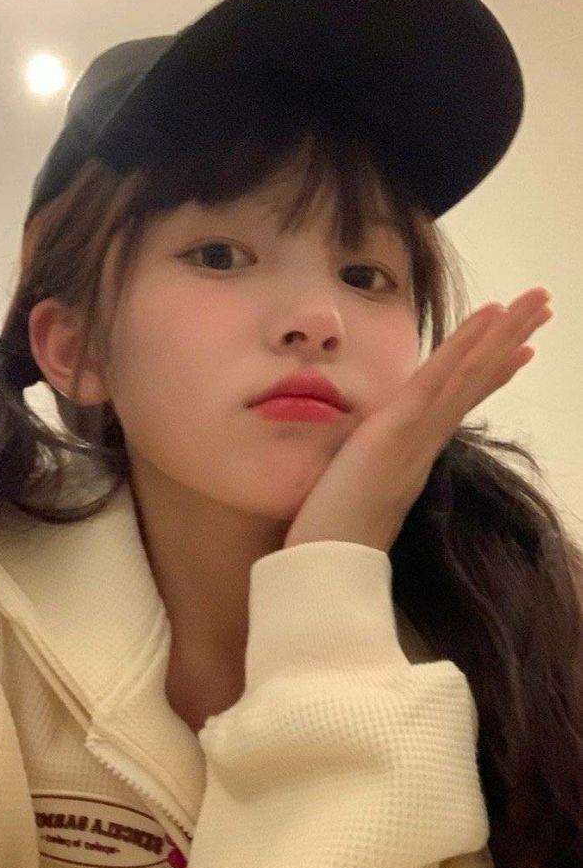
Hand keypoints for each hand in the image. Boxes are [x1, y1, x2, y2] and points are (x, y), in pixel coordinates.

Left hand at [283, 286, 553, 553]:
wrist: (323, 566)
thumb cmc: (328, 537)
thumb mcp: (350, 490)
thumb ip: (361, 470)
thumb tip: (358, 461)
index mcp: (415, 453)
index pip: (459, 403)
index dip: (491, 374)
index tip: (520, 351)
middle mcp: (426, 442)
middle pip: (476, 381)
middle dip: (511, 341)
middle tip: (544, 307)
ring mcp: (418, 435)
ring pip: (470, 373)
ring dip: (505, 332)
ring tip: (538, 300)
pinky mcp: (401, 430)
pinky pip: (442, 380)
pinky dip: (469, 348)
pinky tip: (492, 317)